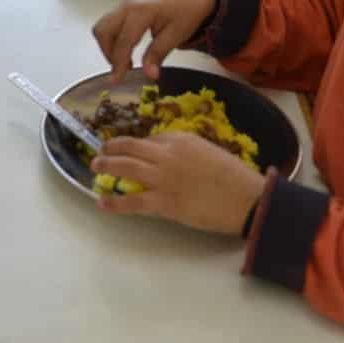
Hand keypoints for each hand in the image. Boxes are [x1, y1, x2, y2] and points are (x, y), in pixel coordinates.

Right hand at [91, 0, 217, 83]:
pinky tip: (127, 49)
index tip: (117, 81)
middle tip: (123, 69)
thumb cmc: (187, 11)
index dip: (119, 63)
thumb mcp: (176, 35)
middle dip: (109, 54)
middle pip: (103, 31)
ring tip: (125, 60)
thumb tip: (149, 76)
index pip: (123, 41)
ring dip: (108, 46)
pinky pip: (109, 23)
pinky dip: (112, 39)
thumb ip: (158, 54)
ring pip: (102, 27)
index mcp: (141, 11)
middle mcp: (127, 5)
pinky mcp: (125, 6)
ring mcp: (124, 4)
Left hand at [91, 132, 264, 234]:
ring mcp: (163, 178)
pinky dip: (115, 202)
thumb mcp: (208, 151)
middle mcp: (167, 155)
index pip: (149, 139)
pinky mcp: (165, 202)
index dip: (135, 146)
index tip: (128, 150)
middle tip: (100, 152)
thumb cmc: (234, 176)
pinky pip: (133, 201)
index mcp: (180, 139)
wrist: (247, 198)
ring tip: (96, 167)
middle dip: (111, 148)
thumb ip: (185, 150)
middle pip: (130, 147)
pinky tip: (102, 202)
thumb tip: (168, 155)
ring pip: (126, 168)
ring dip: (107, 166)